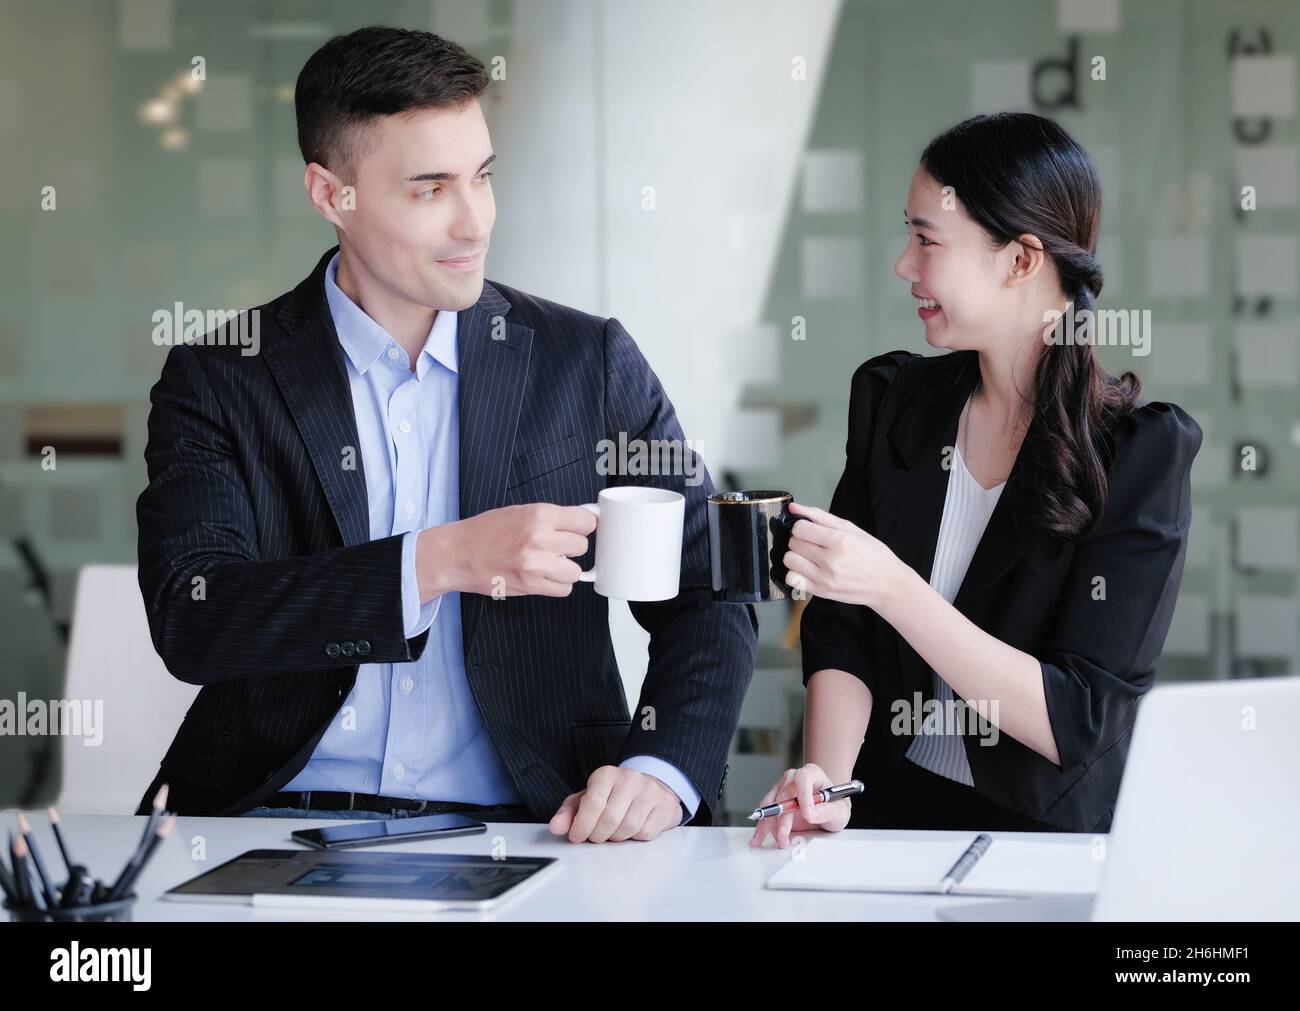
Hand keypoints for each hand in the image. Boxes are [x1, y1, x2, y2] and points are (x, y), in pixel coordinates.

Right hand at [416, 502, 596, 599]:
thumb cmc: (485, 532)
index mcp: (538, 515)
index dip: (583, 526)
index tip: (578, 529)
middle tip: (554, 547)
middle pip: (582, 546)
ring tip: (546, 563)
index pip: (586, 522)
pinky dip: (556, 585)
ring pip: (576, 571)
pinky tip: (542, 576)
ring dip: (565, 569)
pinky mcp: (531, 585)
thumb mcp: (520, 512)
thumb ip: (552, 517)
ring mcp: (536, 564)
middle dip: (570, 548)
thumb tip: (584, 521)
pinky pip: (564, 589)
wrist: (457, 554)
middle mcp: (539, 538)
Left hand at [548, 766, 683, 842]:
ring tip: (614, 832)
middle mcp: (630, 779)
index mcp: (606, 774)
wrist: (650, 788)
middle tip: (596, 836)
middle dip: (598, 835)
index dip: (582, 826)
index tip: (577, 836)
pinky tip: (632, 829)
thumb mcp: (587, 799)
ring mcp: (650, 791)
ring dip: (617, 838)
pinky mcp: (665, 806)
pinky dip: (635, 838)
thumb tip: (556, 827)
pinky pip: (646, 833)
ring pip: (628, 828)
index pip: (592, 804)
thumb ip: (569, 813)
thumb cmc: (614, 796)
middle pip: (610, 820)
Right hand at [748, 763, 850, 848]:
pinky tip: (759, 836)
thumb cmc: (834, 805)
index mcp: (812, 774)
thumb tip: (810, 813)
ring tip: (778, 840)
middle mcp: (793, 778)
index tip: (807, 814)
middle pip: (784, 795)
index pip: (803, 778)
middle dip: (783, 818)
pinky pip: (766, 813)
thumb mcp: (839, 810)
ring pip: (771, 804)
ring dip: (771, 824)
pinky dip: (762, 826)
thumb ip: (827, 811)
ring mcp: (782, 788)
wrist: (827, 807)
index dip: (804, 796)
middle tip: (786, 836)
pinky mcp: (774, 801)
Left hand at [783, 502, 914, 613]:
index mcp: (839, 540)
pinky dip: (796, 573)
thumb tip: (793, 508)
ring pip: (789, 560)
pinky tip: (809, 570)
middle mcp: (830, 560)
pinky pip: (792, 579)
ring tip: (811, 557)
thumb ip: (820, 516)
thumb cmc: (873, 554)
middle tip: (815, 544)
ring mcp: (824, 578)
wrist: (888, 584)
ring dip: (797, 556)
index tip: (812, 531)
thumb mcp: (852, 529)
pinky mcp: (821, 592)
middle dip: (801, 540)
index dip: (803, 527)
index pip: (799, 528)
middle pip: (793, 543)